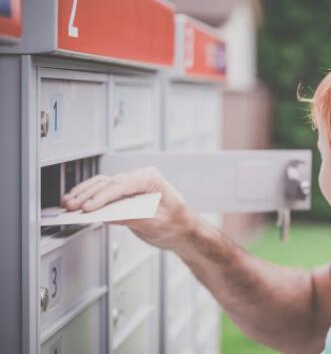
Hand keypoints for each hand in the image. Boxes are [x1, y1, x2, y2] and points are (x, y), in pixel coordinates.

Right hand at [61, 167, 198, 251]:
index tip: (89, 208)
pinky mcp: (126, 194)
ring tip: (69, 204)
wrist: (184, 230)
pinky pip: (104, 192)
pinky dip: (90, 196)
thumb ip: (131, 217)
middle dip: (88, 195)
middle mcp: (140, 177)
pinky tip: (78, 201)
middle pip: (108, 183)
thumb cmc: (177, 224)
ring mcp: (132, 185)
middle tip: (72, 206)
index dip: (102, 197)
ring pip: (103, 184)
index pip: (121, 185)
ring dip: (85, 194)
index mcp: (150, 178)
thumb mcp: (155, 223)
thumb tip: (108, 214)